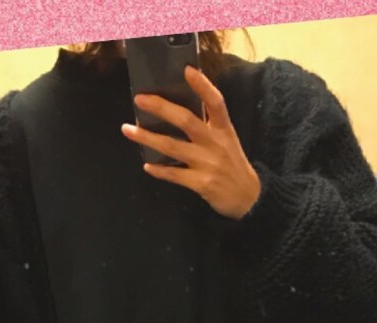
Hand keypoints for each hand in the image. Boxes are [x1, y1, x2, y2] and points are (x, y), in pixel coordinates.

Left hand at [122, 65, 261, 219]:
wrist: (248, 197)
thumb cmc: (232, 163)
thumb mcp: (227, 139)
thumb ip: (209, 124)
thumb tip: (178, 108)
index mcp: (224, 128)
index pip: (215, 102)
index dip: (202, 85)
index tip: (187, 70)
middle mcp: (215, 143)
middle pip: (186, 120)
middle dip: (161, 108)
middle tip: (139, 99)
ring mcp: (207, 164)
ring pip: (172, 146)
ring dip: (147, 138)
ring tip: (128, 130)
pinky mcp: (201, 183)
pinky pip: (174, 174)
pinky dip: (159, 170)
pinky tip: (147, 165)